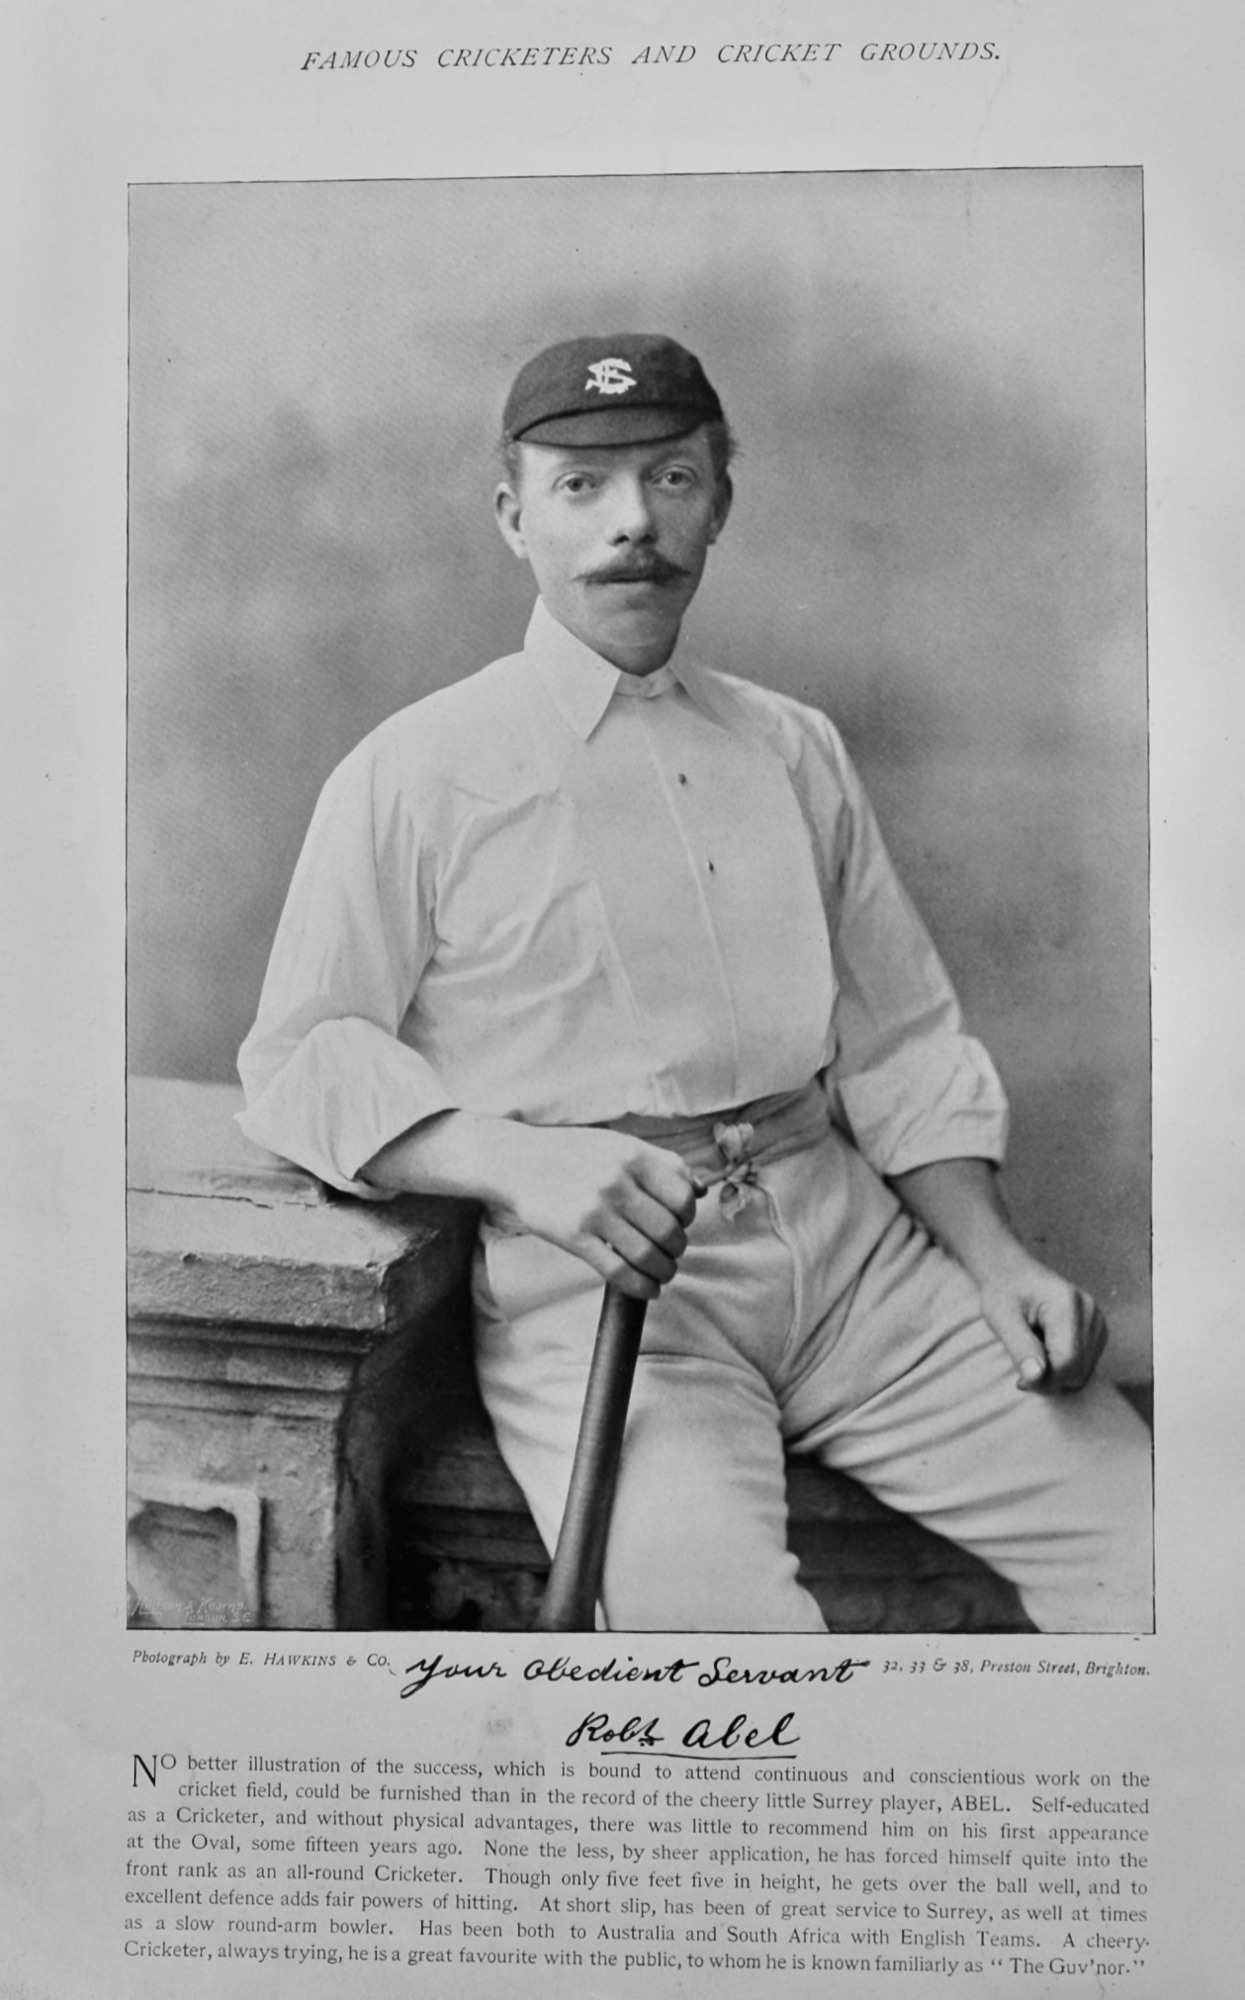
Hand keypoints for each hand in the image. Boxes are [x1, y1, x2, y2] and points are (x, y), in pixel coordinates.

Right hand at [486, 1123, 700, 1300]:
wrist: (518, 1161)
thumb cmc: (572, 1153)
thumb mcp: (618, 1144)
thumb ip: (661, 1163)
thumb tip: (701, 1191)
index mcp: (633, 1156)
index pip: (683, 1198)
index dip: (689, 1218)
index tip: (681, 1226)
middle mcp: (616, 1182)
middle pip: (669, 1230)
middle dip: (677, 1250)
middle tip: (672, 1253)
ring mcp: (595, 1211)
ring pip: (648, 1255)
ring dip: (664, 1272)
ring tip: (663, 1274)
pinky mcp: (574, 1237)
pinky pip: (618, 1271)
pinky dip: (641, 1286)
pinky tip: (648, 1288)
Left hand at [976, 1251, 1108, 1393]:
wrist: (1013, 1273)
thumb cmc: (1003, 1292)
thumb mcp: (1001, 1318)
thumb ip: (1020, 1347)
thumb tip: (1036, 1378)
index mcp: (1066, 1303)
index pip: (1067, 1360)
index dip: (1044, 1380)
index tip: (1020, 1380)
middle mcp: (1089, 1310)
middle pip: (1078, 1369)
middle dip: (1049, 1380)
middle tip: (1023, 1368)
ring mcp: (1097, 1320)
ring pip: (1083, 1372)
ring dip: (1057, 1375)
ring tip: (1035, 1354)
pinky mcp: (1097, 1330)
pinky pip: (1085, 1366)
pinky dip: (1064, 1368)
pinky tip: (1046, 1352)